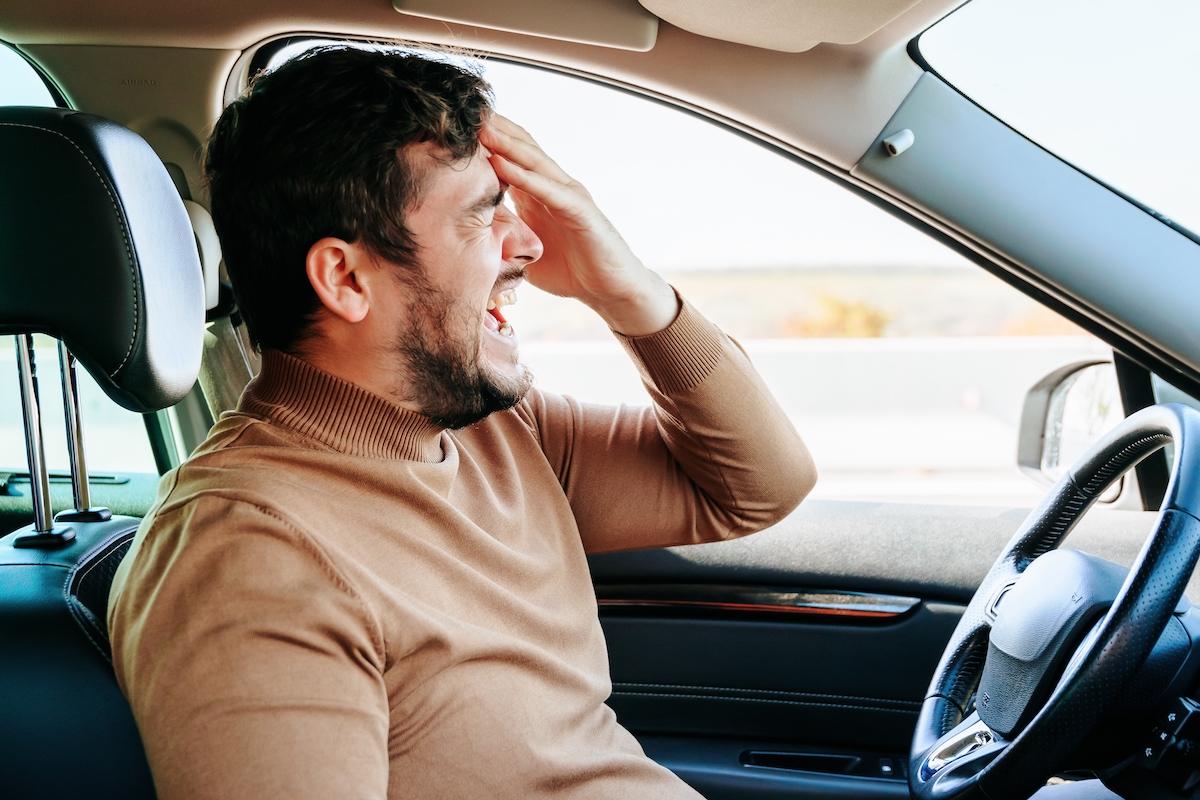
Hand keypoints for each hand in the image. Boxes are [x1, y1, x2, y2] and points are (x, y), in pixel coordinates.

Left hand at [479, 115, 678, 336]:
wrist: (610, 290)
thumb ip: (502, 241)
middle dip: (493, 129)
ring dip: (505, 143)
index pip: (509, 156)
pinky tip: (501, 164)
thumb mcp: (525, 253)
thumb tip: (467, 247)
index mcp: (537, 194)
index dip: (484, 141)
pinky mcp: (580, 210)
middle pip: (521, 147)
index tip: (452, 128)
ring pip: (534, 161)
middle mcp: (553, 187)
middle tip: (461, 112)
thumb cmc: (571, 272)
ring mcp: (568, 195)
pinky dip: (523, 176)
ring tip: (479, 128)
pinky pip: (548, 189)